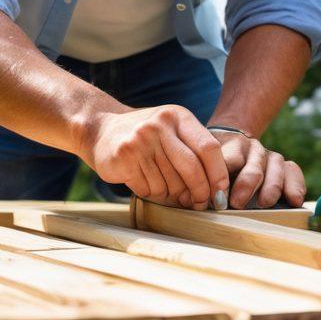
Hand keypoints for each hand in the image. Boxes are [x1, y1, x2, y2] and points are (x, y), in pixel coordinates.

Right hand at [82, 105, 227, 208]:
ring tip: (162, 185)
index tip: (220, 193)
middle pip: (192, 168)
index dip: (218, 173)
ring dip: (171, 194)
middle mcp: (160, 125)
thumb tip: (213, 191)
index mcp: (178, 116)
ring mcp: (141, 140)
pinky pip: (149, 189)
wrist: (100, 129)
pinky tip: (143, 181)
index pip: (209, 147)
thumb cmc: (145, 136)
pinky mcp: (124, 157)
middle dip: (199, 191)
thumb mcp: (171, 130)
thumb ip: (193, 152)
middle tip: (199, 204)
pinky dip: (151, 193)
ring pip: (170, 183)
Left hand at [211, 130, 306, 208]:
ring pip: (276, 167)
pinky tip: (294, 200)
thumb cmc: (214, 163)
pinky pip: (293, 171)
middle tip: (237, 203)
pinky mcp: (284, 165)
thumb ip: (203, 180)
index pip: (228, 160)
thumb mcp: (206, 164)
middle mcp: (252, 148)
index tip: (217, 198)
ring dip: (271, 187)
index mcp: (230, 146)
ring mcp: (270, 155)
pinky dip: (295, 186)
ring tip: (265, 204)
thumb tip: (197, 200)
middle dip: (246, 185)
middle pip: (253, 166)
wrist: (231, 143)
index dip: (222, 180)